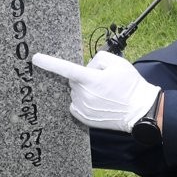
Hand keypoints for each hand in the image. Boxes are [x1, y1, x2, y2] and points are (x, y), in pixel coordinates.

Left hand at [32, 51, 160, 131]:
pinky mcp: (83, 118)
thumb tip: (87, 68)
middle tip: (102, 81)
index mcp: (90, 80)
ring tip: (104, 93)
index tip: (35, 58)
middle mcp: (83, 95)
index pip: (66, 69)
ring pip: (76, 92)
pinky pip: (76, 104)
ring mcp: (82, 108)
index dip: (49, 63)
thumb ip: (98, 59)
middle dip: (84, 77)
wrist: (140, 111)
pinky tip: (99, 102)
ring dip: (85, 89)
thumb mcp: (118, 63)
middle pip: (74, 80)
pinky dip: (84, 101)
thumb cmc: (130, 86)